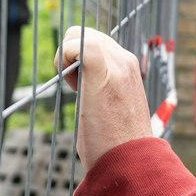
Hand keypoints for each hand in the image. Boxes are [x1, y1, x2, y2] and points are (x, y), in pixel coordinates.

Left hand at [58, 26, 152, 167]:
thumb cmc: (118, 144)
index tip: (79, 86)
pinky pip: (73, 44)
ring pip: (77, 35)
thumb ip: (104, 89)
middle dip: (70, 57)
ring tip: (75, 90)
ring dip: (66, 59)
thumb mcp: (114, 108)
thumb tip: (83, 83)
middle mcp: (125, 60)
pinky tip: (71, 86)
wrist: (132, 162)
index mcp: (129, 67)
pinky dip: (63, 59)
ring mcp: (116, 64)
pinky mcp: (101, 71)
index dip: (78, 58)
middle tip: (75, 88)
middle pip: (83, 33)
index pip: (95, 42)